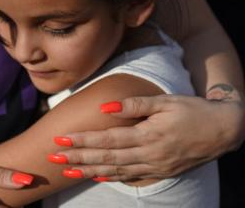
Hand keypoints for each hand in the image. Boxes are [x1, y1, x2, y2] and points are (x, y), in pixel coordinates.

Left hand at [51, 94, 244, 180]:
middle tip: (53, 157)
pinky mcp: (159, 171)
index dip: (83, 140)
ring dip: (88, 171)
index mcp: (148, 135)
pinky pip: (130, 176)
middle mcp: (149, 154)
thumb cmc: (193, 111)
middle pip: (106, 157)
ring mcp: (154, 166)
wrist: (224, 131)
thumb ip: (135, 105)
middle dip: (77, 158)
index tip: (62, 140)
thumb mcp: (166, 101)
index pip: (108, 139)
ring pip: (114, 170)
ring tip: (66, 171)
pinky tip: (94, 176)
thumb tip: (105, 106)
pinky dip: (110, 177)